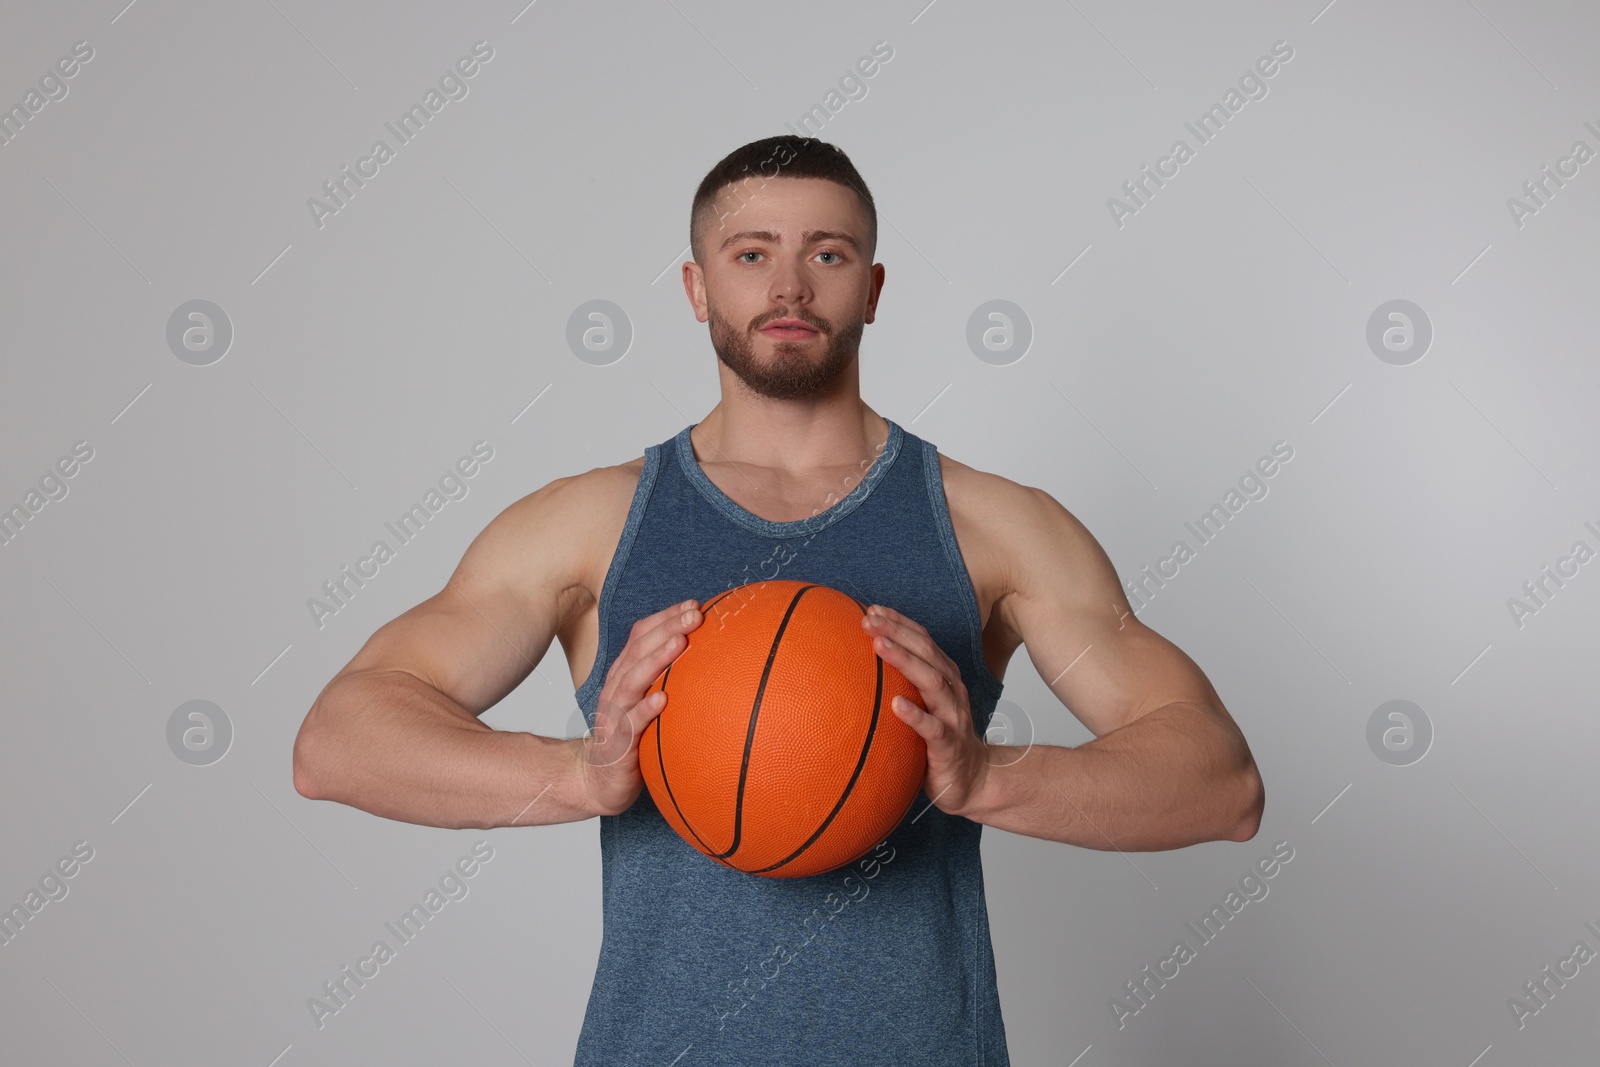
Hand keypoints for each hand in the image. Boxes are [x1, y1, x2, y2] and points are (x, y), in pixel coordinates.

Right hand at [579, 598, 702, 816]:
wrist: (599, 779)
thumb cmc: (630, 736)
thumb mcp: (647, 701)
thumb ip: (667, 679)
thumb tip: (710, 659)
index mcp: (624, 674)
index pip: (641, 636)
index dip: (666, 618)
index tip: (694, 605)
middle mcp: (616, 689)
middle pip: (638, 650)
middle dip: (667, 629)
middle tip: (694, 615)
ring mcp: (615, 715)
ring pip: (632, 681)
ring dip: (656, 660)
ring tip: (679, 644)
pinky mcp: (617, 743)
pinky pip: (630, 725)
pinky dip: (645, 711)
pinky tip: (663, 701)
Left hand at [861, 604, 989, 818]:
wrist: (972, 780)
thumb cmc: (940, 741)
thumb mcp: (921, 706)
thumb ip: (901, 686)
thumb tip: (856, 670)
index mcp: (945, 678)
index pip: (924, 641)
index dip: (900, 623)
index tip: (873, 609)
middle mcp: (952, 691)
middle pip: (927, 653)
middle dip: (898, 632)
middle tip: (868, 620)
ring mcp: (952, 717)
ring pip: (932, 682)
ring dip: (905, 661)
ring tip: (879, 646)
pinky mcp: (949, 746)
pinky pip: (933, 729)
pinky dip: (915, 715)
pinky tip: (896, 705)